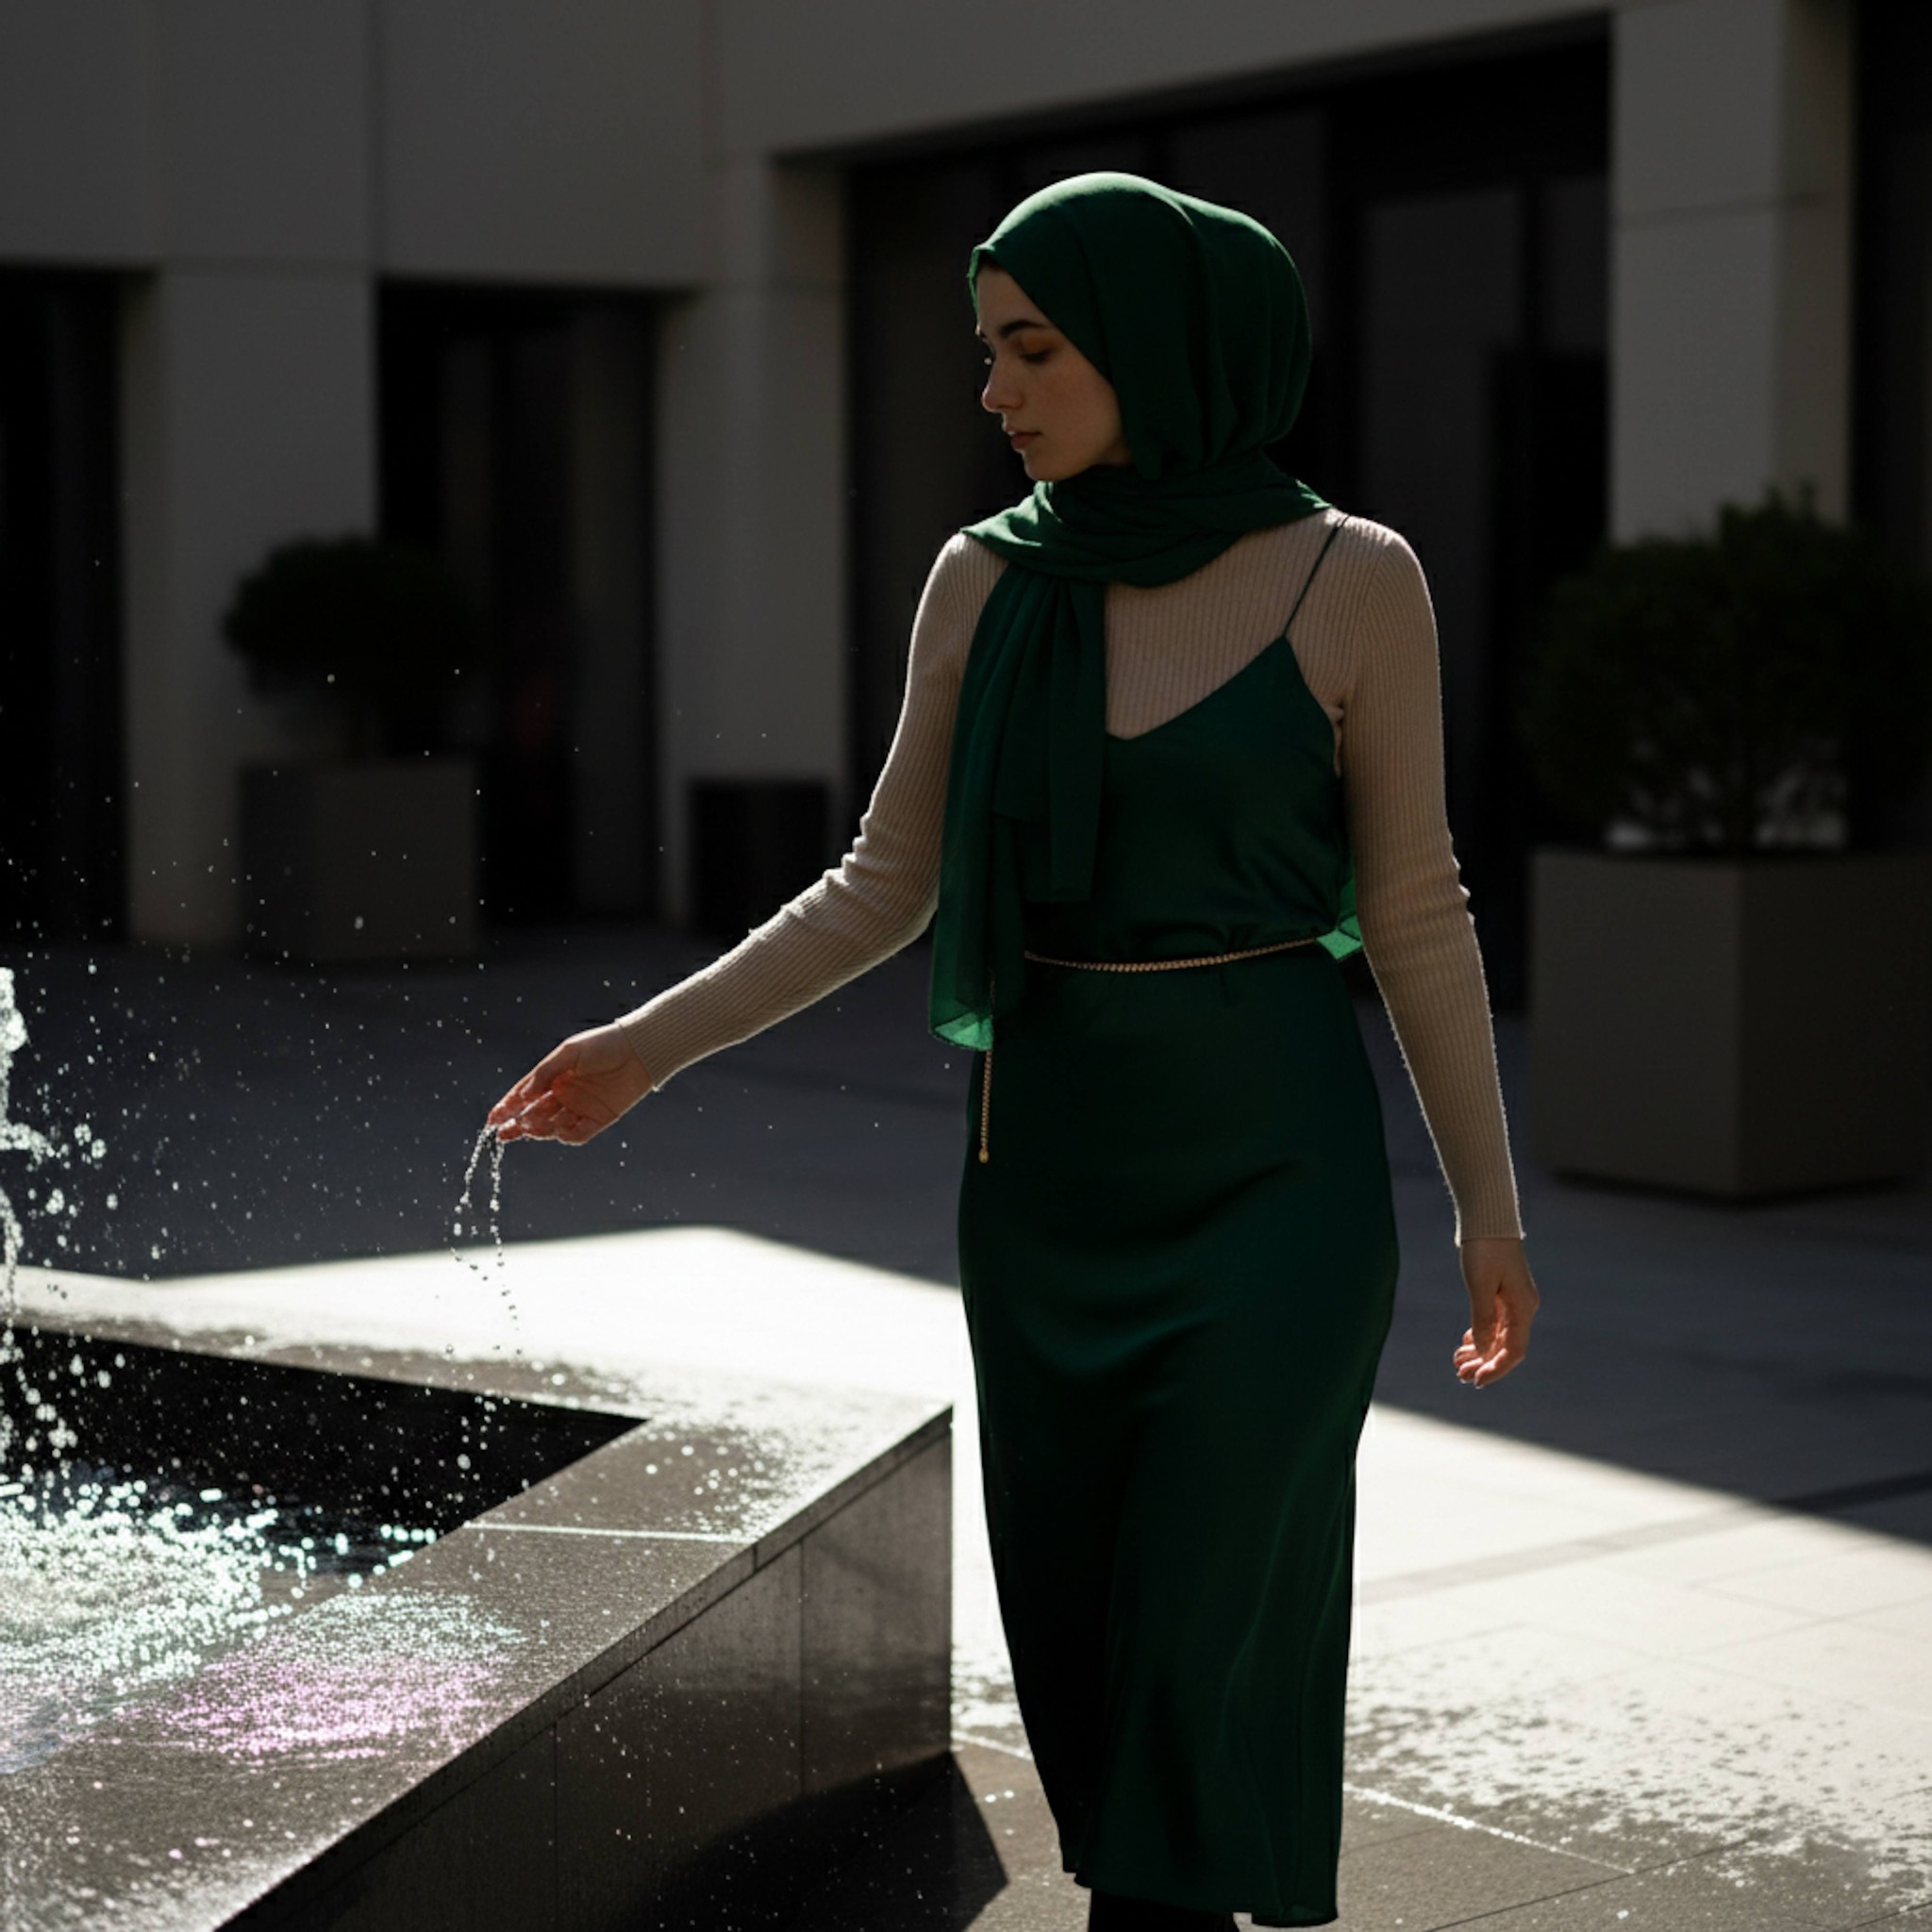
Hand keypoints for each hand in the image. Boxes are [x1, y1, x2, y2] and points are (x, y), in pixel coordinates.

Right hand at [486, 1023, 654, 1146]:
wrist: (639, 1050)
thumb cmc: (603, 1045)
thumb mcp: (569, 1053)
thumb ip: (545, 1073)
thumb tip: (523, 1095)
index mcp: (554, 1077)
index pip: (525, 1095)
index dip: (508, 1107)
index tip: (492, 1119)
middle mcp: (565, 1094)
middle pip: (535, 1115)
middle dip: (518, 1124)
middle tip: (504, 1131)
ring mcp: (581, 1108)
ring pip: (553, 1126)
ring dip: (541, 1128)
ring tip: (532, 1125)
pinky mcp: (600, 1119)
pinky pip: (579, 1134)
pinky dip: (567, 1135)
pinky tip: (559, 1130)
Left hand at [1453, 1236, 1539, 1388]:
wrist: (1487, 1220)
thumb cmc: (1484, 1250)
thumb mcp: (1480, 1286)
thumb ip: (1483, 1320)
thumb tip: (1483, 1351)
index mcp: (1522, 1308)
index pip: (1513, 1351)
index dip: (1495, 1369)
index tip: (1475, 1381)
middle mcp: (1522, 1308)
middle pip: (1505, 1347)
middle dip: (1483, 1363)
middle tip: (1459, 1375)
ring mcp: (1513, 1301)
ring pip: (1499, 1336)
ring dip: (1480, 1351)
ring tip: (1457, 1362)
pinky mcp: (1502, 1293)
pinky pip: (1494, 1323)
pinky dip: (1481, 1335)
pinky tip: (1466, 1342)